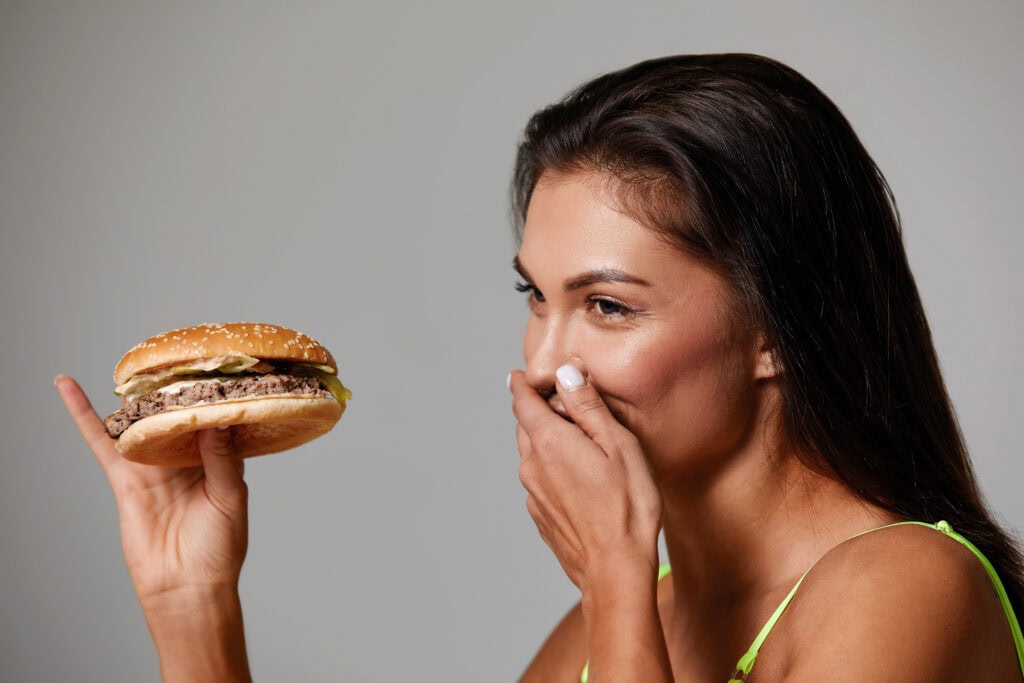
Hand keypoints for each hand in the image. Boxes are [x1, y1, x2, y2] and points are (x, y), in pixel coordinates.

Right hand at [56, 375, 250, 680]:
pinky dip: (84, 415)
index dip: (213, 393)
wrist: (188, 589)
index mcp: (217, 460)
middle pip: (173, 414)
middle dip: (172, 388)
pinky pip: (102, 442)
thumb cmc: (219, 551)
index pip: (212, 417)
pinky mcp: (125, 479)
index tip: (218, 363)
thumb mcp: (231, 499)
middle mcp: (185, 460)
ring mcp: (154, 467)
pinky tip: (69, 388)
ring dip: (130, 396)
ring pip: (138, 423)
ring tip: (128, 362)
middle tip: (170, 354)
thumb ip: (223, 459)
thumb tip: (216, 420)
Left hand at [509, 364, 661, 591]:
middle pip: (525, 427)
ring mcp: (533, 495)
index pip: (522, 402)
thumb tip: (566, 372)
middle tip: (562, 405)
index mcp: (549, 443)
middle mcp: (532, 467)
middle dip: (539, 412)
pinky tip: (579, 481)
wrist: (615, 571)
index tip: (520, 375)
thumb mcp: (618, 446)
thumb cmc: (627, 507)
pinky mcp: (541, 517)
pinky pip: (541, 482)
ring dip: (547, 443)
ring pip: (532, 455)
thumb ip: (588, 407)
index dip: (522, 385)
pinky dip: (553, 471)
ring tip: (577, 443)